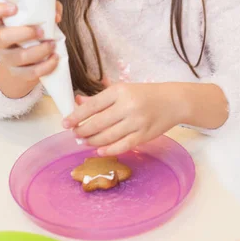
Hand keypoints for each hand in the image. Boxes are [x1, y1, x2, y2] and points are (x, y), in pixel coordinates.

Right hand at [0, 0, 62, 84]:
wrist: (26, 64)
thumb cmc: (32, 34)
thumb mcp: (37, 19)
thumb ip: (49, 10)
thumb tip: (56, 15)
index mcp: (2, 24)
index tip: (14, 8)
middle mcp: (1, 41)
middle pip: (2, 37)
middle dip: (24, 33)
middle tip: (41, 31)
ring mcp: (8, 58)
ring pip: (20, 57)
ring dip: (40, 50)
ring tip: (52, 44)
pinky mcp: (18, 73)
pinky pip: (31, 72)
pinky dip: (46, 66)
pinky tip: (55, 58)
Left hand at [63, 82, 182, 155]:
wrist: (174, 101)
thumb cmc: (145, 94)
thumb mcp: (123, 89)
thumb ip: (101, 97)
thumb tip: (78, 103)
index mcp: (120, 91)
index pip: (92, 106)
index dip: (76, 116)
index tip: (65, 123)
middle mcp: (127, 106)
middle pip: (97, 123)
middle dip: (82, 131)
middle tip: (75, 134)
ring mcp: (136, 122)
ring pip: (107, 137)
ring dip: (92, 141)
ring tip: (84, 141)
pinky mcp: (144, 136)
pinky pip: (122, 146)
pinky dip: (108, 150)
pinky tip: (99, 150)